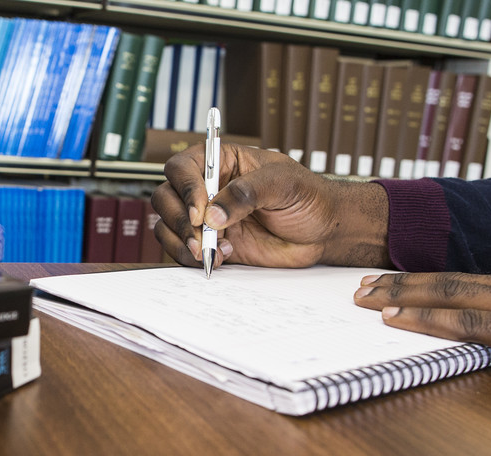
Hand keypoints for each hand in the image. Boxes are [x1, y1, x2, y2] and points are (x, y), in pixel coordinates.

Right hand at [151, 143, 392, 269]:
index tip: (202, 211)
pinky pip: (183, 250)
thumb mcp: (283, 183)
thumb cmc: (309, 196)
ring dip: (182, 242)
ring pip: (168, 226)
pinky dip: (192, 258)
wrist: (323, 231)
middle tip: (202, 236)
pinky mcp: (212, 244)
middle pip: (167, 197)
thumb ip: (247, 193)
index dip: (185, 187)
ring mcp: (208, 219)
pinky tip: (221, 257)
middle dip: (180, 220)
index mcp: (222, 162)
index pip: (183, 167)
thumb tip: (213, 214)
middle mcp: (208, 189)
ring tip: (211, 251)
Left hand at [353, 272, 490, 407]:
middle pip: (454, 280)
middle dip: (403, 283)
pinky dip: (431, 320)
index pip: (475, 280)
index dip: (431, 281)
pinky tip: (399, 322)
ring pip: (455, 294)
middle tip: (359, 285)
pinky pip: (475, 324)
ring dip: (404, 296)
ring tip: (364, 299)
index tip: (396, 284)